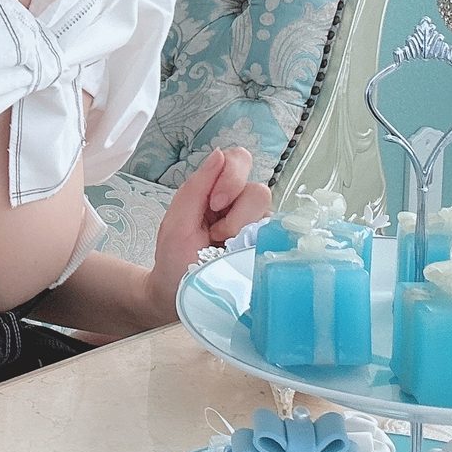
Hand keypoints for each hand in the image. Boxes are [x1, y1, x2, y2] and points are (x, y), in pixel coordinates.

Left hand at [145, 148, 271, 326]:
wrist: (178, 297)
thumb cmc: (175, 259)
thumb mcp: (177, 221)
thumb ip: (196, 186)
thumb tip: (219, 154)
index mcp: (216, 190)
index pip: (238, 160)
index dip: (231, 176)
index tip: (214, 203)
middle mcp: (239, 205)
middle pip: (258, 188)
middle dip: (237, 210)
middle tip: (217, 232)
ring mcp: (255, 226)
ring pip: (268, 212)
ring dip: (242, 230)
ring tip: (222, 248)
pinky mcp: (266, 247)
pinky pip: (276, 235)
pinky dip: (256, 244)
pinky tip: (238, 256)